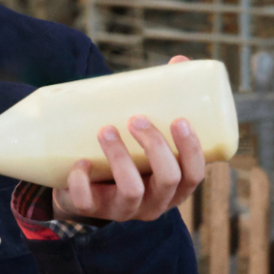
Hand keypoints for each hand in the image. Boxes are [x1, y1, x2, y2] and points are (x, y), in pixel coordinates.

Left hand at [53, 55, 206, 223]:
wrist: (87, 190)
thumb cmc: (129, 154)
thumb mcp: (146, 134)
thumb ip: (163, 102)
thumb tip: (180, 61)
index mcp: (174, 186)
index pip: (194, 174)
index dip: (191, 150)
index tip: (178, 119)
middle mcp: (155, 203)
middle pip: (167, 179)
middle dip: (155, 146)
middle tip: (136, 118)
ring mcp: (124, 210)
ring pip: (131, 191)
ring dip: (120, 158)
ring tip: (105, 130)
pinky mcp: (93, 211)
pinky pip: (88, 203)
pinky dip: (82, 183)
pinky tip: (79, 164)